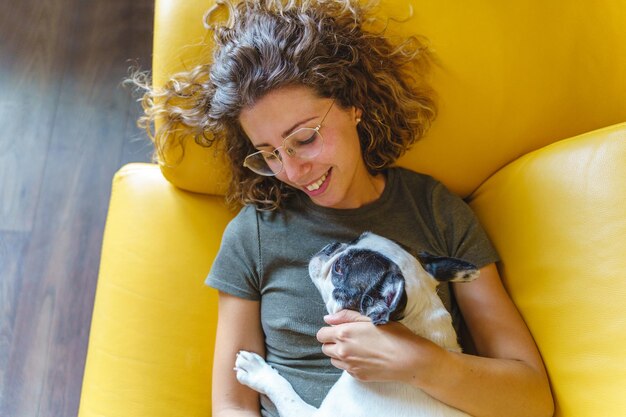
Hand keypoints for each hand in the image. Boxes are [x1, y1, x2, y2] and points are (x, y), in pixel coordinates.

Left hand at [316, 310, 440, 383]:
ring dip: (339, 353)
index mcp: (344, 333)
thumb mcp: (370, 318)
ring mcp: (349, 366)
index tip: (339, 328)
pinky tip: (364, 357)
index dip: (328, 330)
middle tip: (348, 338)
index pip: (321, 334)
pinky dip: (349, 363)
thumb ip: (347, 316)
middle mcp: (342, 351)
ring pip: (333, 360)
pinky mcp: (357, 376)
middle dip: (332, 342)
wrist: (409, 359)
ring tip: (356, 348)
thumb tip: (328, 318)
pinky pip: (345, 369)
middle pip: (325, 348)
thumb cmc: (393, 334)